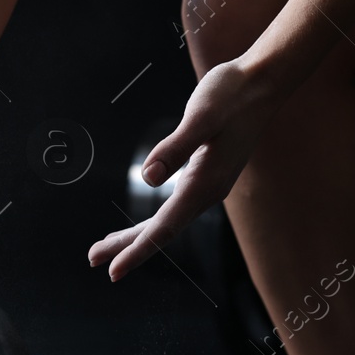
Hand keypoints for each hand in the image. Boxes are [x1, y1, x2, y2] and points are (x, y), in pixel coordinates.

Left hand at [88, 60, 279, 279]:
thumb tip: (148, 179)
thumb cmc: (232, 95)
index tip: (113, 271)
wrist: (263, 83)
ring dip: (137, 235)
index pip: (164, 228)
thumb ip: (176, 148)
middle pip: (162, 230)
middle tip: (92, 259)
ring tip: (107, 245)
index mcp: (204, 183)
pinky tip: (144, 223)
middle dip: (127, 246)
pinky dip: (155, 219)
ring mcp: (209, 185)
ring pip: (168, 220)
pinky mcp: (207, 174)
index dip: (137, 250)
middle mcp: (208, 191)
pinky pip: (176, 207)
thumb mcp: (202, 116)